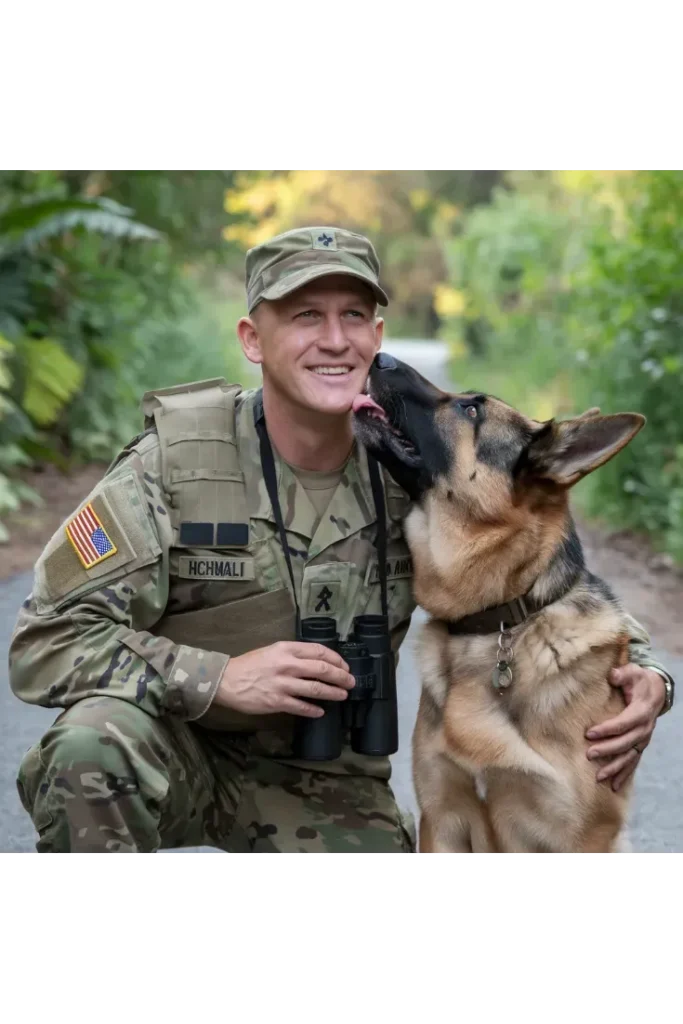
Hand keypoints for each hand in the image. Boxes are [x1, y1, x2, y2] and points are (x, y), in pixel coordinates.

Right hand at [214, 641, 354, 717]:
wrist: (227, 680)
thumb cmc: (250, 664)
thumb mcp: (272, 650)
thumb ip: (293, 654)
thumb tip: (317, 661)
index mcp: (286, 649)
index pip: (319, 651)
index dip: (336, 659)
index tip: (344, 666)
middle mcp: (287, 665)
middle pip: (322, 669)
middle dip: (341, 676)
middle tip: (350, 682)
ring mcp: (283, 684)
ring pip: (316, 689)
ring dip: (333, 693)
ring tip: (342, 695)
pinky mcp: (277, 702)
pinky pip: (301, 707)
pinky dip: (314, 710)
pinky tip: (321, 711)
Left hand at [585, 665, 665, 791]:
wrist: (657, 690)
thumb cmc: (640, 680)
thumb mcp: (633, 672)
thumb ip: (622, 674)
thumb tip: (613, 675)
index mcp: (641, 711)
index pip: (623, 723)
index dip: (607, 729)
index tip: (589, 733)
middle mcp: (644, 728)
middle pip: (625, 743)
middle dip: (607, 750)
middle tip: (588, 754)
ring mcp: (644, 739)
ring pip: (629, 756)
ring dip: (615, 767)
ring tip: (598, 776)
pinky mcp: (641, 744)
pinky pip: (633, 761)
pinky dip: (624, 774)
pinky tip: (613, 785)